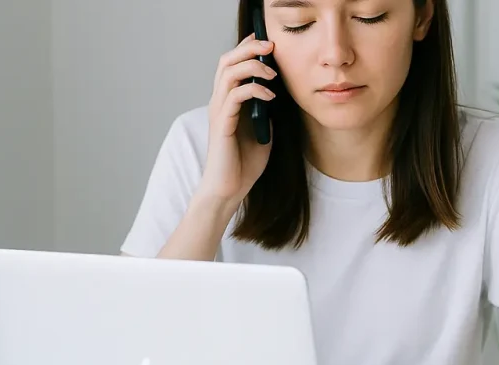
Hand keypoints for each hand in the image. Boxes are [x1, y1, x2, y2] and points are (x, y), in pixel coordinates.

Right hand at [199, 32, 276, 206]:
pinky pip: (235, 95)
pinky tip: (270, 96)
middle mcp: (220, 103)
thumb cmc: (243, 165)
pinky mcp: (222, 124)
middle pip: (226, 60)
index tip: (266, 41)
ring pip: (228, 72)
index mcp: (228, 102)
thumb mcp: (264, 133)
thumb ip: (267, 113)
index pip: (231, 65)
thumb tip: (279, 97)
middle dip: (249, 48)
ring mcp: (219, 112)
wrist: (229, 189)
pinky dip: (254, 90)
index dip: (247, 48)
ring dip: (252, 66)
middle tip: (271, 45)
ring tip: (272, 72)